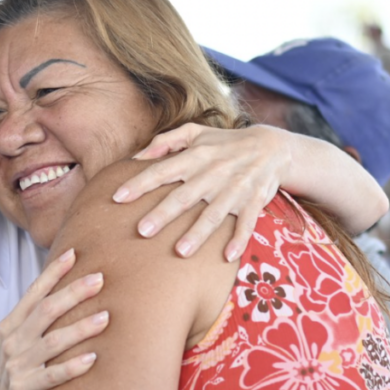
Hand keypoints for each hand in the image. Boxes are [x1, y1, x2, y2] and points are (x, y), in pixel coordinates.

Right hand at [0, 249, 106, 389]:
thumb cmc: (15, 376)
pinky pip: (52, 377)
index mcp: (10, 326)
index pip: (34, 293)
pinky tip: (93, 359)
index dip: (53, 273)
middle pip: (45, 311)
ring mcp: (17, 366)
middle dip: (73, 293)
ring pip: (52, 342)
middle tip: (99, 279)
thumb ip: (36, 322)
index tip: (74, 254)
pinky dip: (73, 367)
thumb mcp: (18, 344)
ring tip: (106, 317)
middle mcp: (12, 342)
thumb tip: (68, 294)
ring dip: (80, 328)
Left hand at [113, 123, 288, 260]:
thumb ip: (165, 141)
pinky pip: (246, 224)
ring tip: (180, 252)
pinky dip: (239, 240)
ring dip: (198, 234)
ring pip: (213, 214)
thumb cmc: (224, 143)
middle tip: (142, 231)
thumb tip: (136, 156)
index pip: (161, 170)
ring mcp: (234, 190)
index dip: (139, 184)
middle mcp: (213, 174)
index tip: (117, 197)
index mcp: (196, 157)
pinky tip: (227, 257)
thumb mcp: (196, 133)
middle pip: (184, 196)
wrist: (272, 148)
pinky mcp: (254, 202)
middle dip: (163, 214)